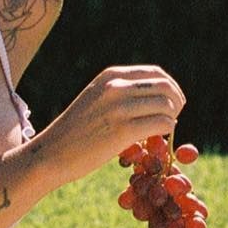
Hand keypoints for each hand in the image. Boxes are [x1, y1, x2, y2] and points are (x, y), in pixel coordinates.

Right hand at [40, 64, 185, 185]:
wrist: (51, 154)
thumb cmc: (75, 131)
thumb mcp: (96, 99)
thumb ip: (122, 93)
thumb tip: (159, 98)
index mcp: (111, 75)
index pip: (156, 73)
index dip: (171, 88)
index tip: (172, 103)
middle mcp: (116, 86)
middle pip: (165, 87)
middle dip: (176, 102)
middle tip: (172, 118)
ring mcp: (119, 108)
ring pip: (166, 106)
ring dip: (171, 119)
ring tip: (162, 131)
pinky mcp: (123, 131)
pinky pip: (162, 124)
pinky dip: (166, 132)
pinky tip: (157, 140)